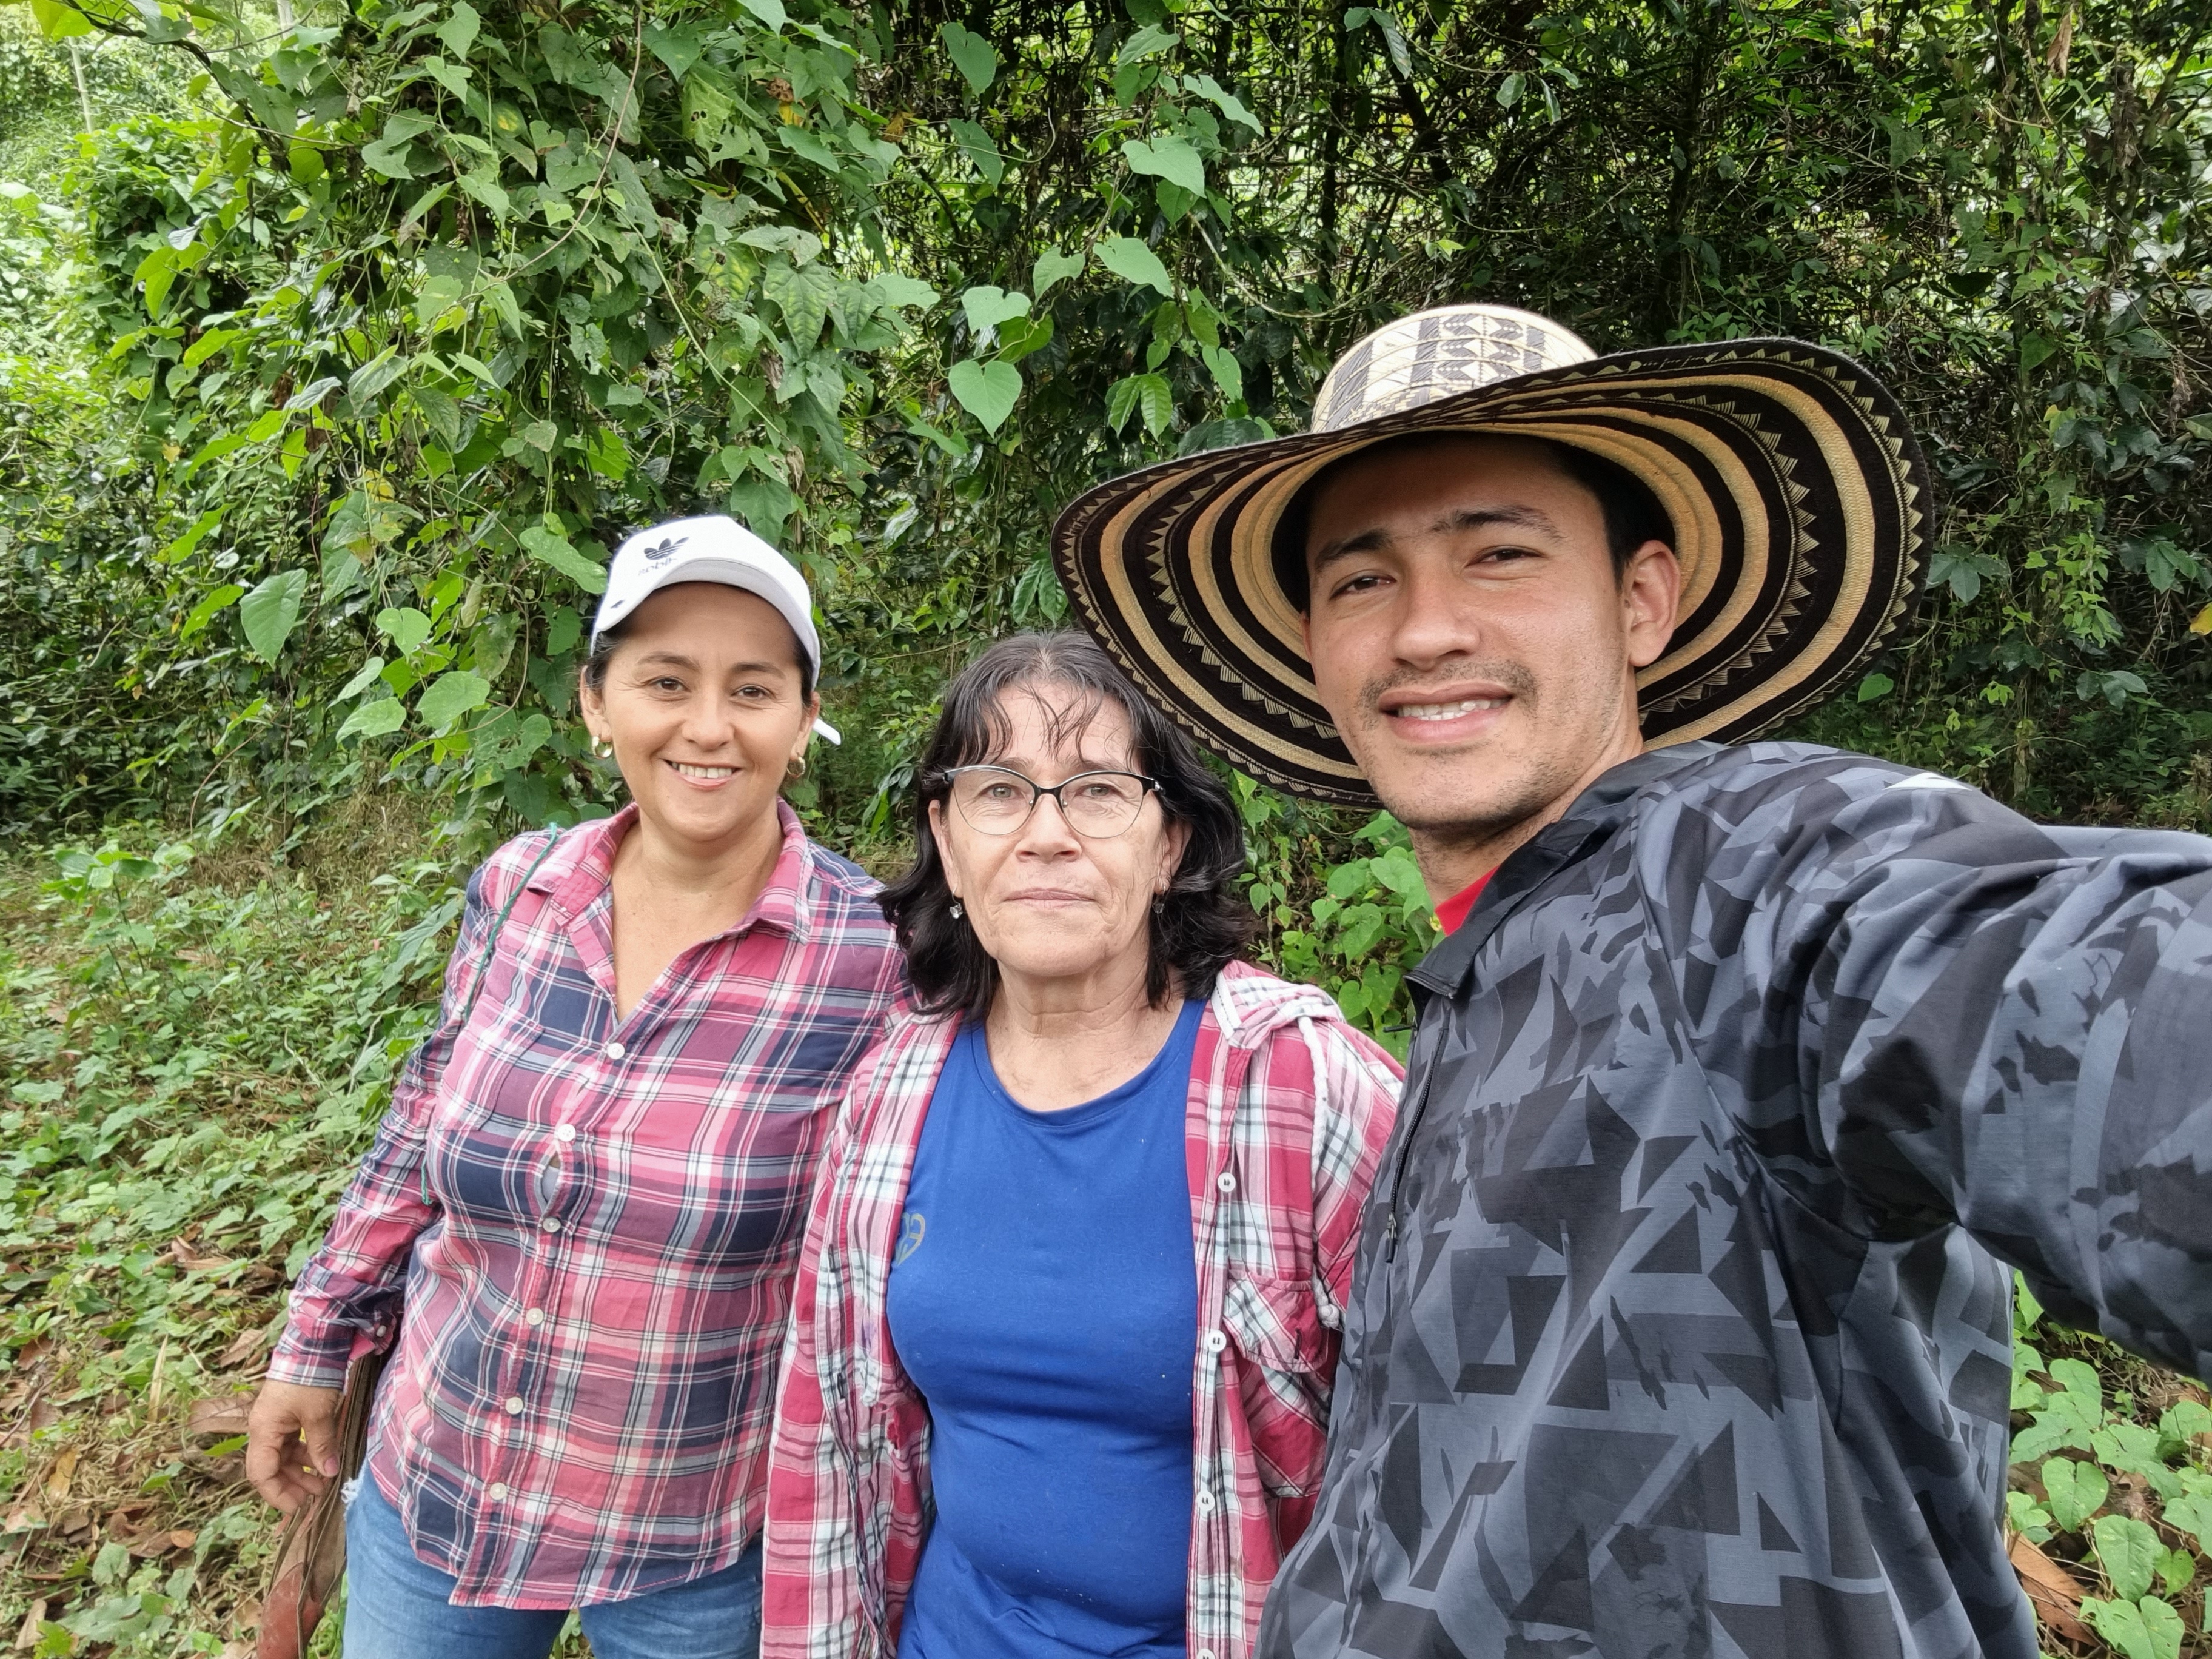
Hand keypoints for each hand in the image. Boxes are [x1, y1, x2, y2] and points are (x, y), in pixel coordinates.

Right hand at [246, 1380, 342, 1514]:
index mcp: (263, 1431)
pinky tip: (323, 1461)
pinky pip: (292, 1443)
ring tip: (324, 1483)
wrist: (313, 1346)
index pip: (261, 1475)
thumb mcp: (318, 1415)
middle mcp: (264, 1430)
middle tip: (316, 1497)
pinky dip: (306, 1454)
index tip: (298, 1507)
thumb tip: (328, 1474)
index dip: (277, 1495)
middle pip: (271, 1468)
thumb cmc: (310, 1379)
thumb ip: (321, 1446)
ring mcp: (275, 1423)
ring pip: (283, 1457)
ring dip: (301, 1471)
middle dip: (292, 1485)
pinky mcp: (287, 1416)